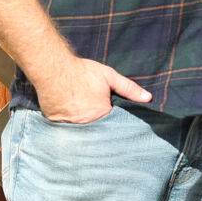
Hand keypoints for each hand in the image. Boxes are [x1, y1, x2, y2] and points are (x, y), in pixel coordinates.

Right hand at [32, 55, 150, 123]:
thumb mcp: (110, 77)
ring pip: (82, 131)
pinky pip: (66, 129)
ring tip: (84, 118)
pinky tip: (70, 117)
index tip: (115, 118)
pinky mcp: (56, 125)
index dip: (115, 121)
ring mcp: (69, 127)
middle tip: (99, 120)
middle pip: (98, 130)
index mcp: (102, 115)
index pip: (114, 125)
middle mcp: (86, 125)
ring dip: (85, 127)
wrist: (53, 69)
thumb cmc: (83, 72)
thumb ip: (129, 89)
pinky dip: (69, 125)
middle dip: (101, 127)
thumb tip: (148, 98)